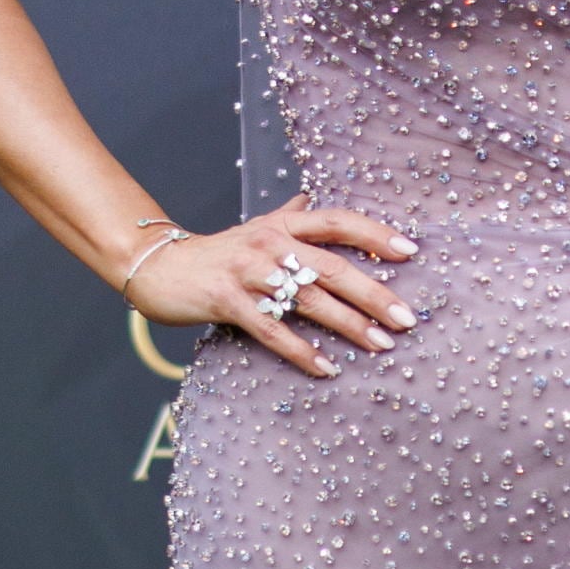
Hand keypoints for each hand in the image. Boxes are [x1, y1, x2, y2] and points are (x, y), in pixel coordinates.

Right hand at [130, 203, 417, 377]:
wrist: (158, 267)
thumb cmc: (217, 253)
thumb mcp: (254, 229)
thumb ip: (286, 218)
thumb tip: (310, 200)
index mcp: (281, 225)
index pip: (337, 221)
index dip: (375, 233)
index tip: (411, 252)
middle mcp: (269, 243)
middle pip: (332, 266)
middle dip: (374, 293)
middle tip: (408, 318)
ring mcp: (247, 272)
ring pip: (308, 300)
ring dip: (349, 325)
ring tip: (381, 345)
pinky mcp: (227, 301)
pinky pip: (272, 330)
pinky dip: (302, 351)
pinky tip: (327, 368)